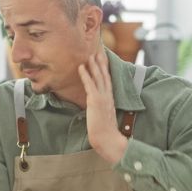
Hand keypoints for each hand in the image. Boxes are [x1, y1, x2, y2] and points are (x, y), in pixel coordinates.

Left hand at [78, 50, 127, 164]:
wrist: (107, 138)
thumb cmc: (104, 131)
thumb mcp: (103, 117)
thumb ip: (101, 109)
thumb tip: (95, 108)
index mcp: (110, 99)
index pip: (108, 81)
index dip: (105, 70)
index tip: (103, 60)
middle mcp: (108, 96)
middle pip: (105, 76)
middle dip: (101, 63)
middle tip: (98, 51)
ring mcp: (102, 97)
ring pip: (99, 77)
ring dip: (94, 65)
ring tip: (90, 55)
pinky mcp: (95, 101)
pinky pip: (90, 84)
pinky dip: (86, 74)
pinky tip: (81, 67)